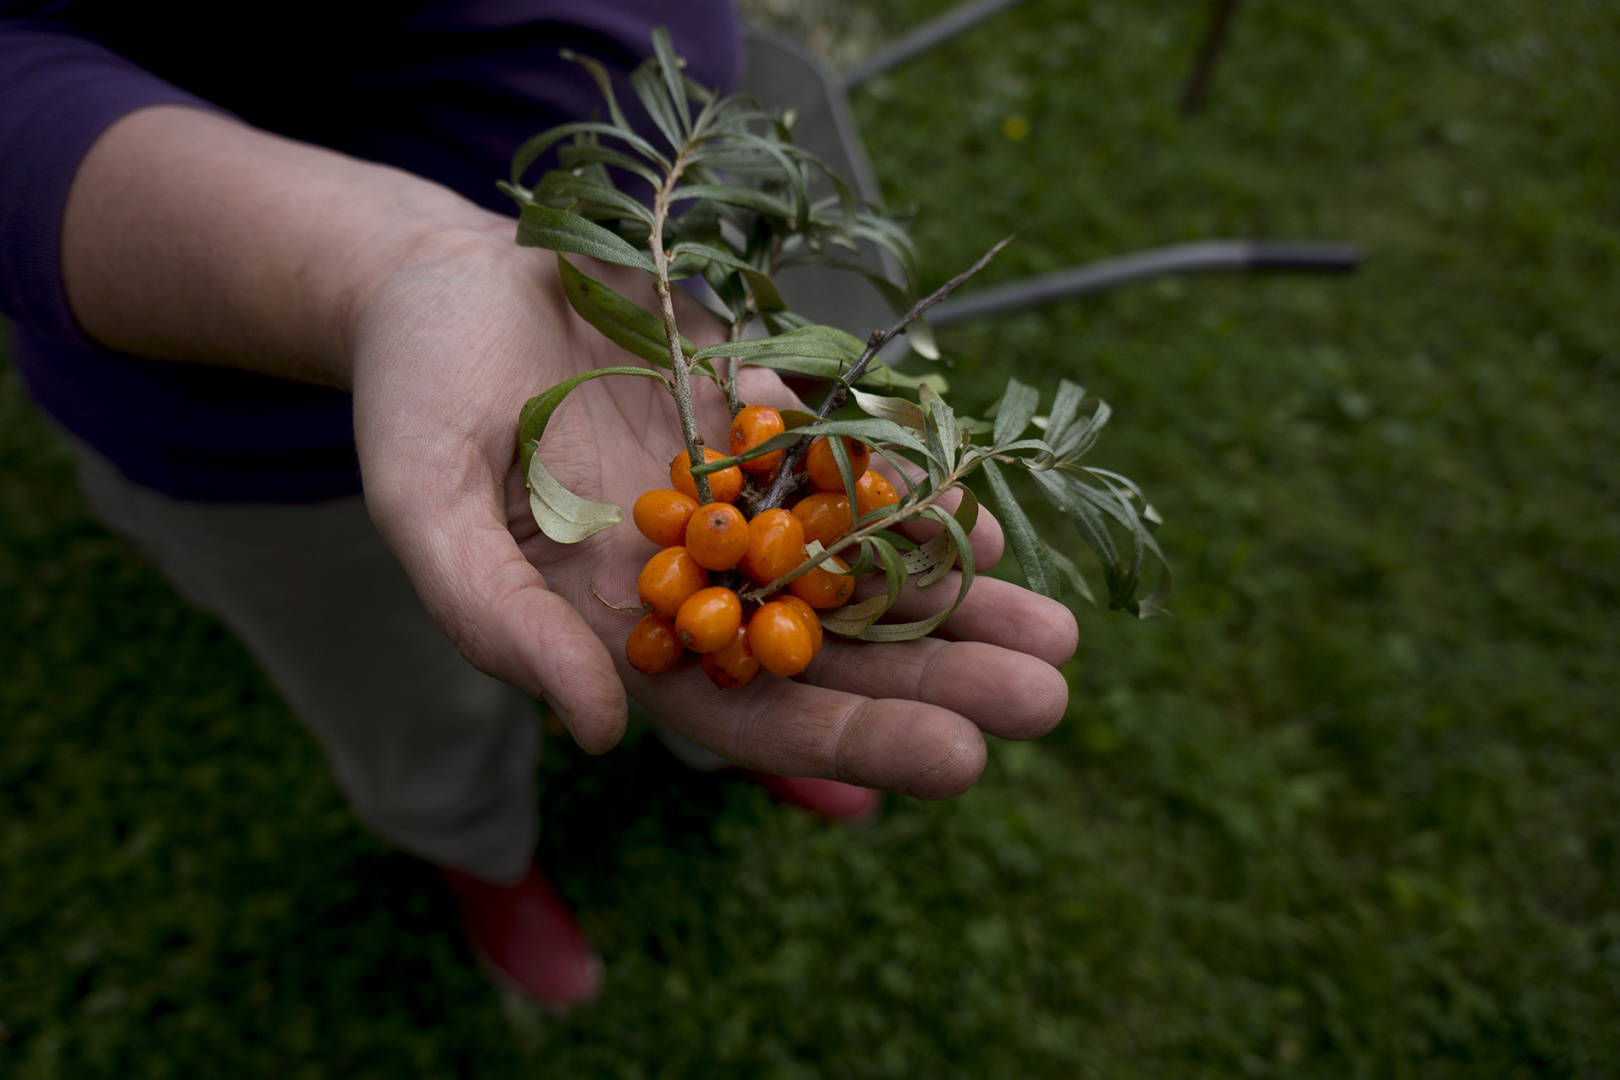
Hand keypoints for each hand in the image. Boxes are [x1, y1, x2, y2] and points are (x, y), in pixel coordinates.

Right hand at [60, 107, 1076, 799]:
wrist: (447, 283)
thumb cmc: (414, 399)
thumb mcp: (426, 507)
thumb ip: (498, 618)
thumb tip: (603, 731)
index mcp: (621, 631)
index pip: (750, 716)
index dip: (852, 743)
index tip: (957, 761)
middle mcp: (698, 582)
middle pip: (835, 654)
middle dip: (941, 681)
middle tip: (1047, 701)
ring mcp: (739, 504)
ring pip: (863, 572)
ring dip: (958, 605)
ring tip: (1058, 634)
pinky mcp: (763, 424)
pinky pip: (855, 472)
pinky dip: (920, 502)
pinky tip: (990, 527)